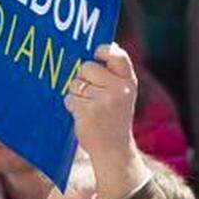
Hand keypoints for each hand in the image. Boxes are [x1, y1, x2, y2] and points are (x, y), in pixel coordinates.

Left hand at [64, 43, 148, 198]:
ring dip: (76, 95)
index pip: (118, 56)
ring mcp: (104, 101)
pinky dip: (71, 106)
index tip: (96, 53)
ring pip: (75, 84)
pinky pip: (69, 98)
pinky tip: (83, 116)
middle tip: (92, 96)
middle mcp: (119, 90)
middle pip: (86, 67)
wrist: (115, 150)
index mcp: (128, 83)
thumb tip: (102, 48)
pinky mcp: (88, 112)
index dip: (104, 50)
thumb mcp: (123, 95)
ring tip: (89, 109)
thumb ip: (114, 74)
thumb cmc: (114, 119)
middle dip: (83, 78)